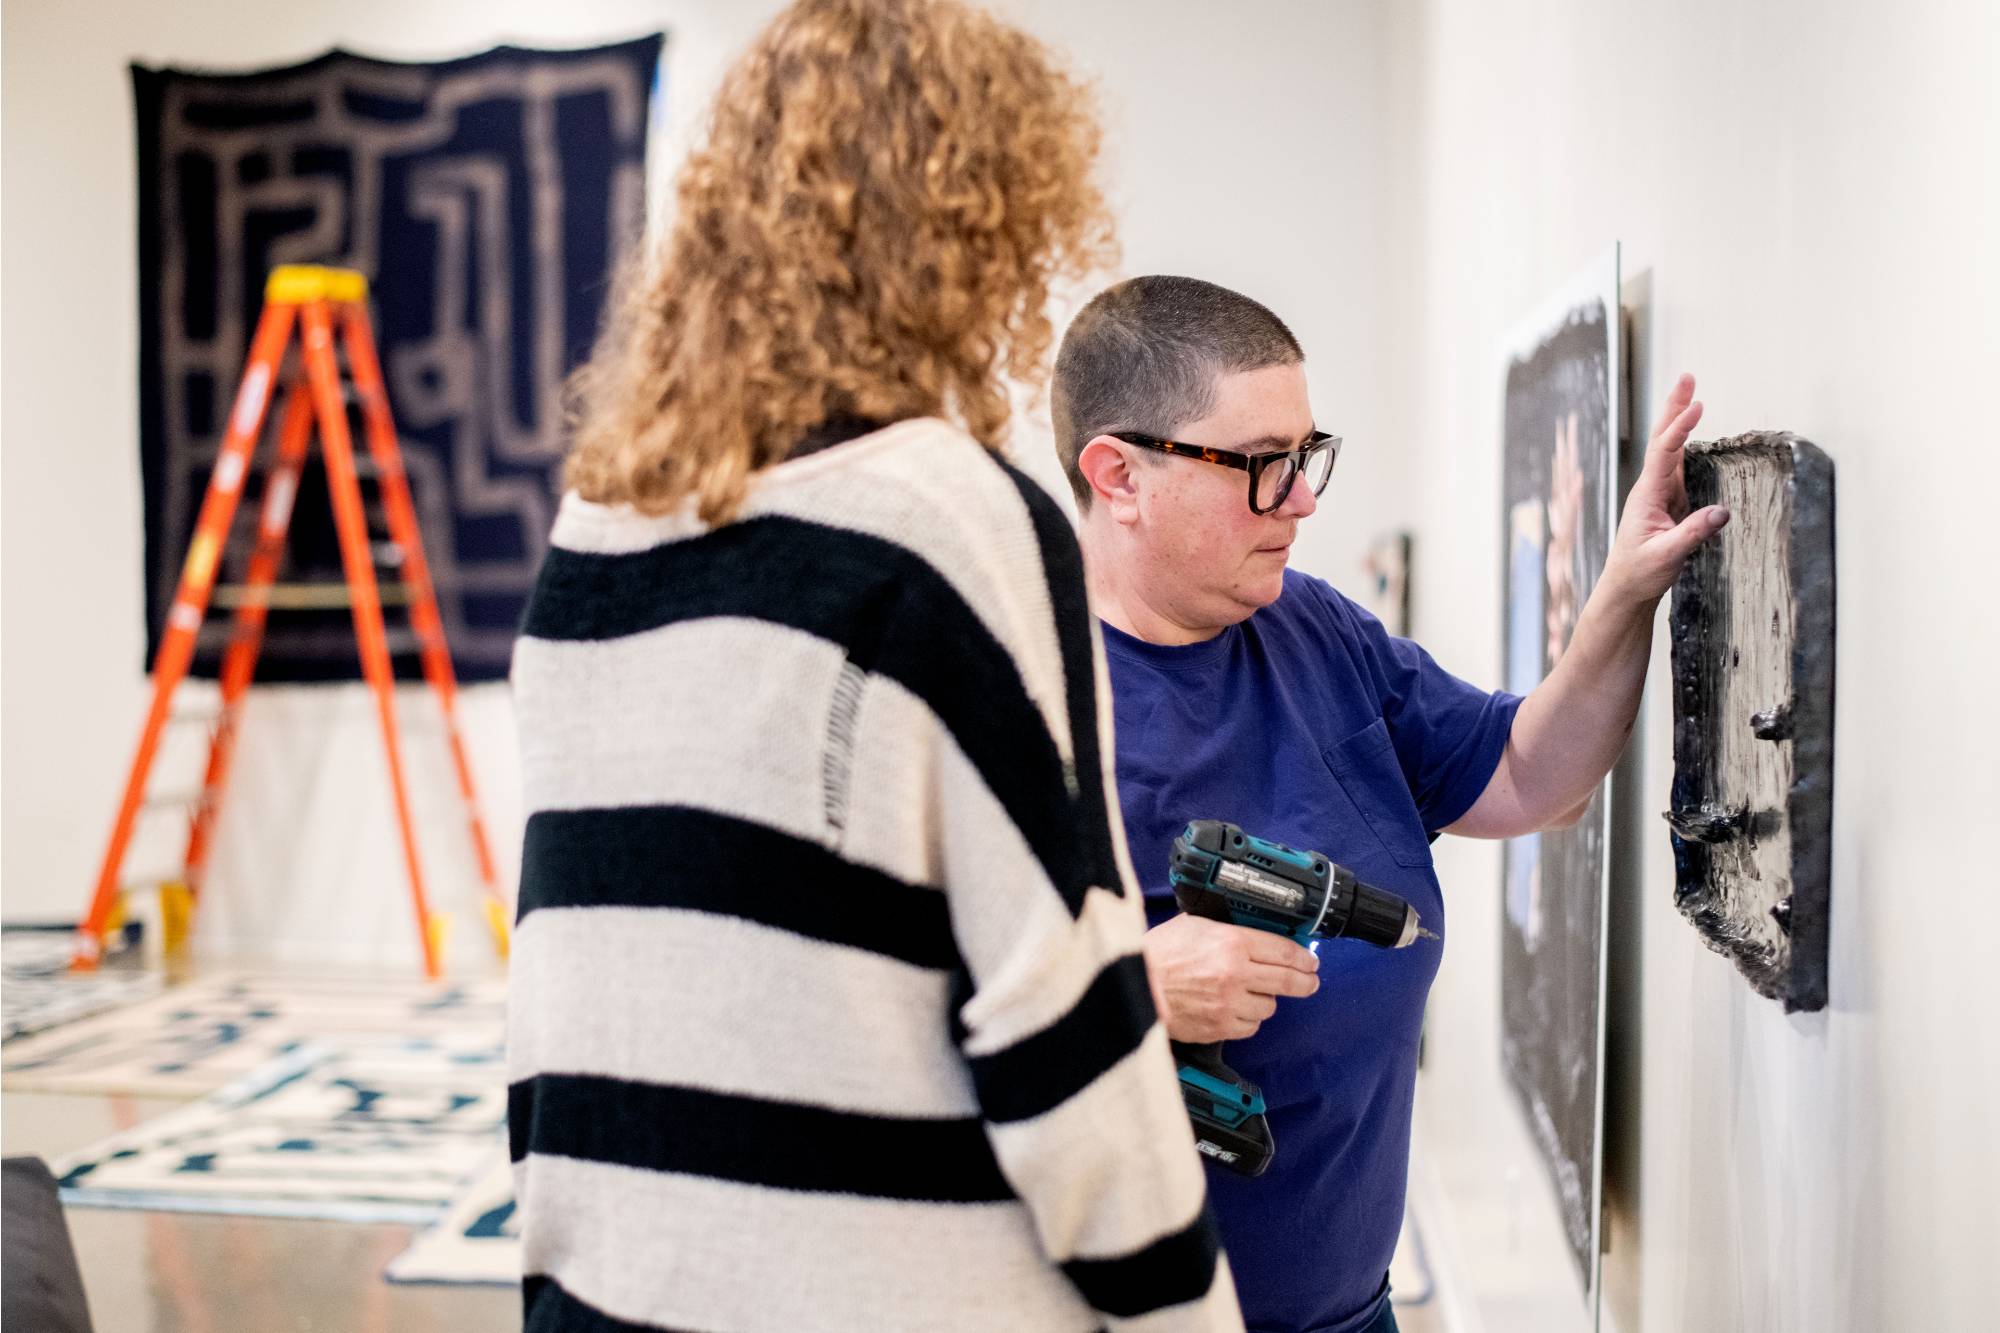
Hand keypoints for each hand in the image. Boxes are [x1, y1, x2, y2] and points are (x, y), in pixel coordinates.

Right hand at [1142, 914, 1318, 1042]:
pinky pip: (1250, 1026)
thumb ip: (1224, 928)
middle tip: (1310, 981)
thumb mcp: (1192, 925)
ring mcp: (1229, 1003)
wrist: (1132, 986)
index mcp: (1230, 942)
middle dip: (1305, 982)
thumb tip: (1251, 930)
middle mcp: (1235, 973)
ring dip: (1266, 1000)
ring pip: (1269, 1006)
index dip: (1303, 957)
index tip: (1310, 961)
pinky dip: (1247, 1019)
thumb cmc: (1156, 955)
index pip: (1282, 950)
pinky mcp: (1220, 1027)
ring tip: (1253, 993)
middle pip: (1287, 980)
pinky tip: (1235, 1009)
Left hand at [1602, 373, 1730, 605]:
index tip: (1697, 406)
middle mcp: (1651, 488)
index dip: (1680, 428)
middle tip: (1687, 378)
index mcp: (1647, 495)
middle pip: (1664, 441)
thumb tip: (1721, 512)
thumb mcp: (1667, 556)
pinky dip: (1686, 444)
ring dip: (1680, 421)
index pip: (1664, 453)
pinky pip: (1679, 467)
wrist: (1625, 588)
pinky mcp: (1668, 503)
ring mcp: (1659, 494)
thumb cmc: (1640, 573)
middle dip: (1675, 409)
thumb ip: (1692, 533)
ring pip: (1671, 450)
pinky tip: (1693, 433)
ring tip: (1692, 395)